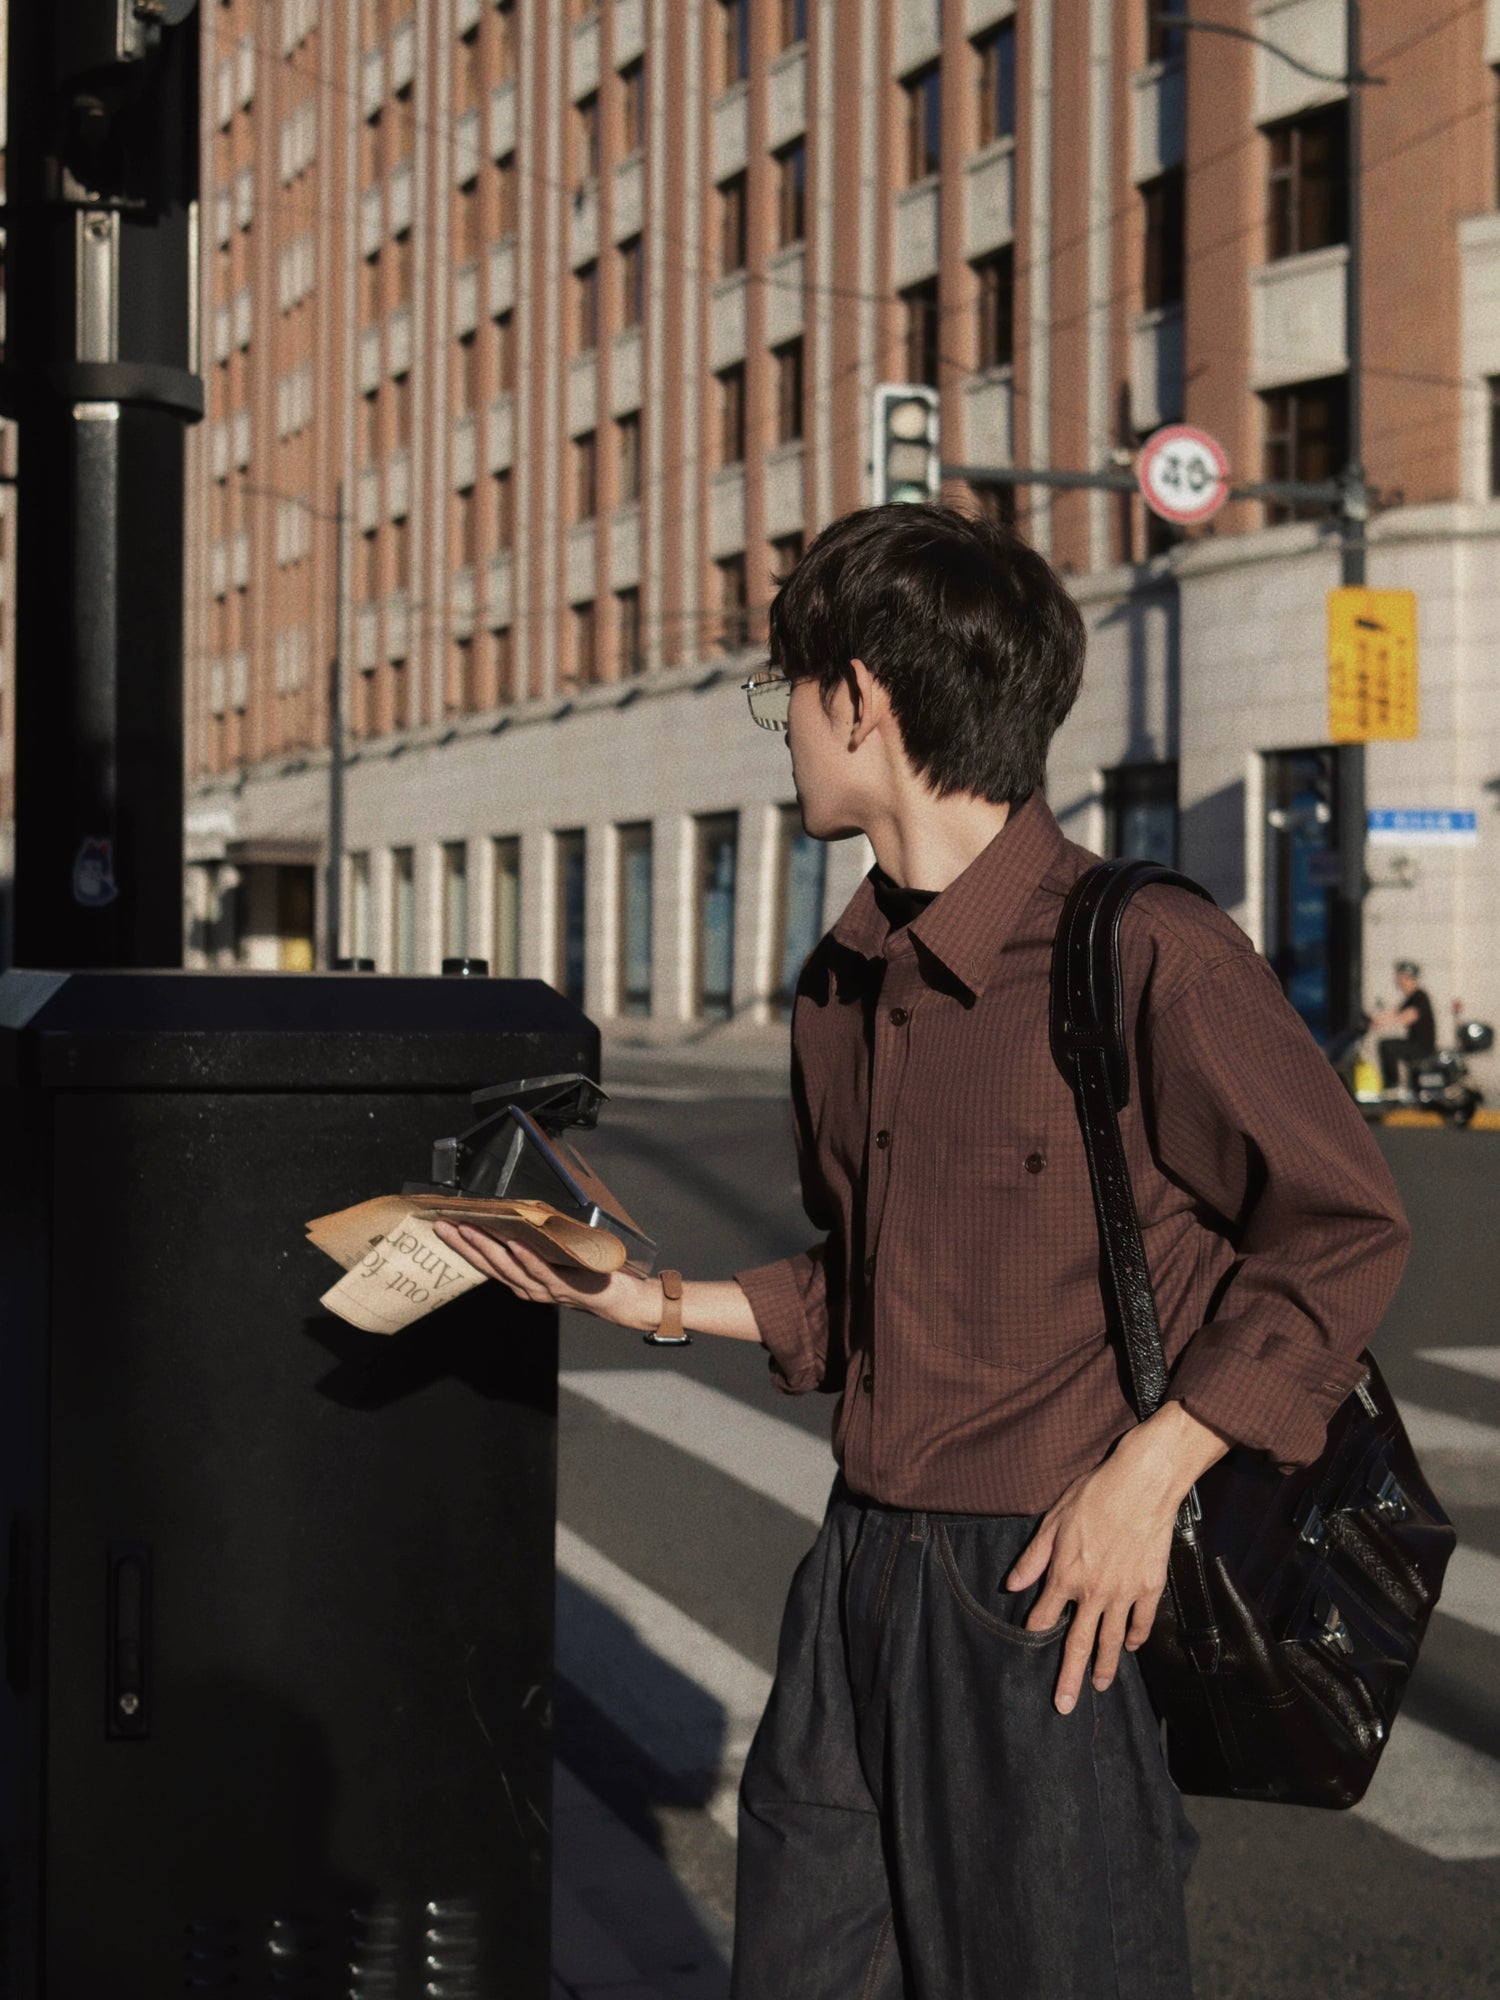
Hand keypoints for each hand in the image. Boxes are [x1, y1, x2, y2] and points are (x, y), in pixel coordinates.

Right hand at [431, 1221, 660, 1331]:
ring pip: (509, 1267)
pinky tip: (515, 1244)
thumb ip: (536, 1245)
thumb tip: (517, 1216)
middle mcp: (528, 1288)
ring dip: (488, 1247)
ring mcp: (544, 1289)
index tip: (444, 1225)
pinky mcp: (564, 1287)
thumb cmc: (587, 1276)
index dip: (463, 1244)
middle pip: (490, 1264)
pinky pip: (542, 1271)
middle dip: (465, 1244)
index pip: (486, 1262)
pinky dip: (527, 1258)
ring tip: (471, 1228)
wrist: (619, 1298)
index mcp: (522, 1281)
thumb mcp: (554, 1259)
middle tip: (445, 1225)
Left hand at [1006, 1402, 1229, 1715]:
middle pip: (1078, 1643)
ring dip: (1104, 1666)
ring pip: (1111, 1640)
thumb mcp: (1054, 1520)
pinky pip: (1141, 1622)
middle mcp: (1093, 1592)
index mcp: (1066, 1575)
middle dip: (1069, 1676)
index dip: (1037, 1628)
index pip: (1046, 1615)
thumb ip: (1034, 1558)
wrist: (1142, 1485)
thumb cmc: (1094, 1496)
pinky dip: (1135, 1637)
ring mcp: (1124, 1593)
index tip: (1032, 1638)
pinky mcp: (1149, 1587)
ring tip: (1098, 1687)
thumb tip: (1011, 1584)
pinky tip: (1130, 1647)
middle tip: (1064, 1706)